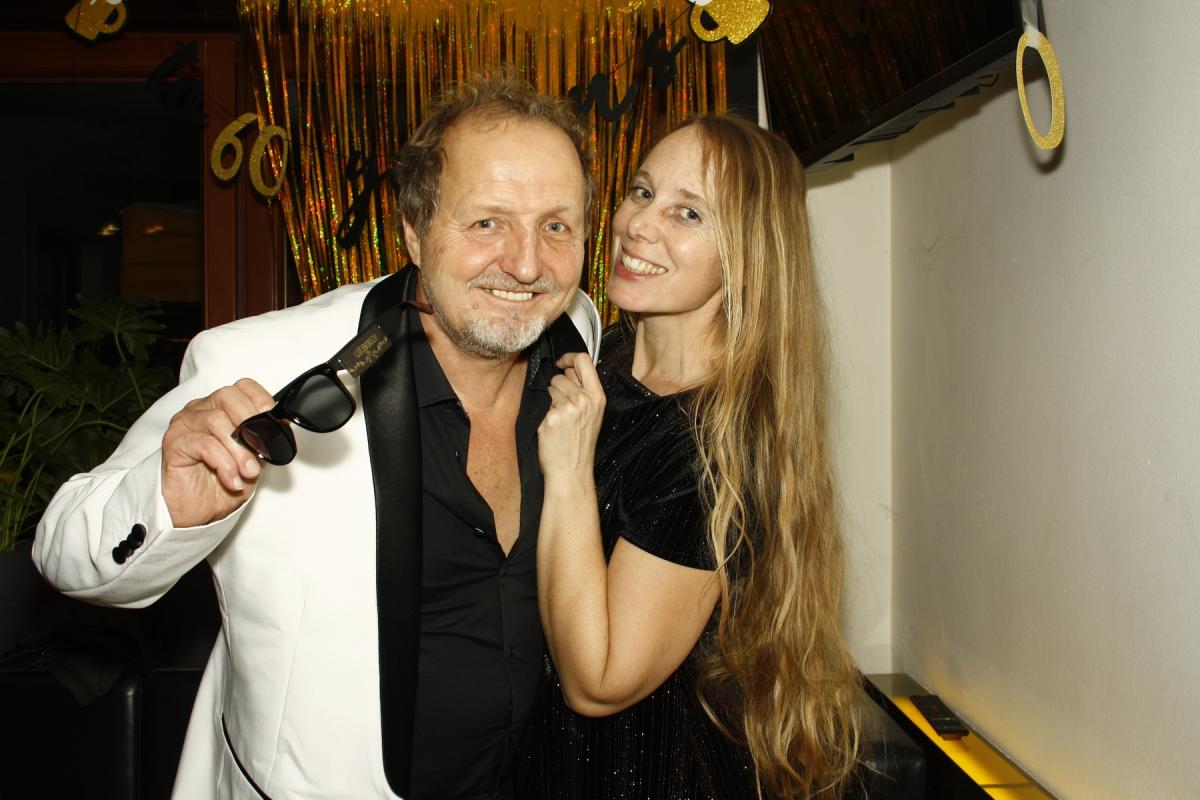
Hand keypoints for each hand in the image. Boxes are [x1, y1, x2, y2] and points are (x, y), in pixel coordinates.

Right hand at [161, 378, 275, 527]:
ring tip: (248, 472)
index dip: (260, 399)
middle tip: (261, 451)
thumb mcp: (253, 459)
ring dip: (239, 450)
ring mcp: (185, 424)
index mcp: (221, 408)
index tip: (272, 419)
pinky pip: (204, 444)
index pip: (242, 387)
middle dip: (251, 423)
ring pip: (217, 421)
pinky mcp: (175, 442)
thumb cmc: (221, 483)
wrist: (197, 512)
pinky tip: (231, 480)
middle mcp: (201, 410)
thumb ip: (264, 438)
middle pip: (227, 396)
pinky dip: (224, 463)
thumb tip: (282, 423)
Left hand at [537, 352, 605, 479]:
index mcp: (597, 397)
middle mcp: (584, 400)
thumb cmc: (579, 444)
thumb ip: (584, 390)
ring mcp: (567, 408)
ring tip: (558, 419)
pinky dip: (543, 413)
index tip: (562, 363)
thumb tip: (568, 369)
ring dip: (549, 399)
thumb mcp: (592, 414)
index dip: (569, 357)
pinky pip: (541, 402)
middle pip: (562, 375)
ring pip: (549, 387)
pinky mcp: (551, 417)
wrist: (571, 471)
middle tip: (561, 406)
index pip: (584, 360)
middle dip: (557, 386)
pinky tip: (551, 427)